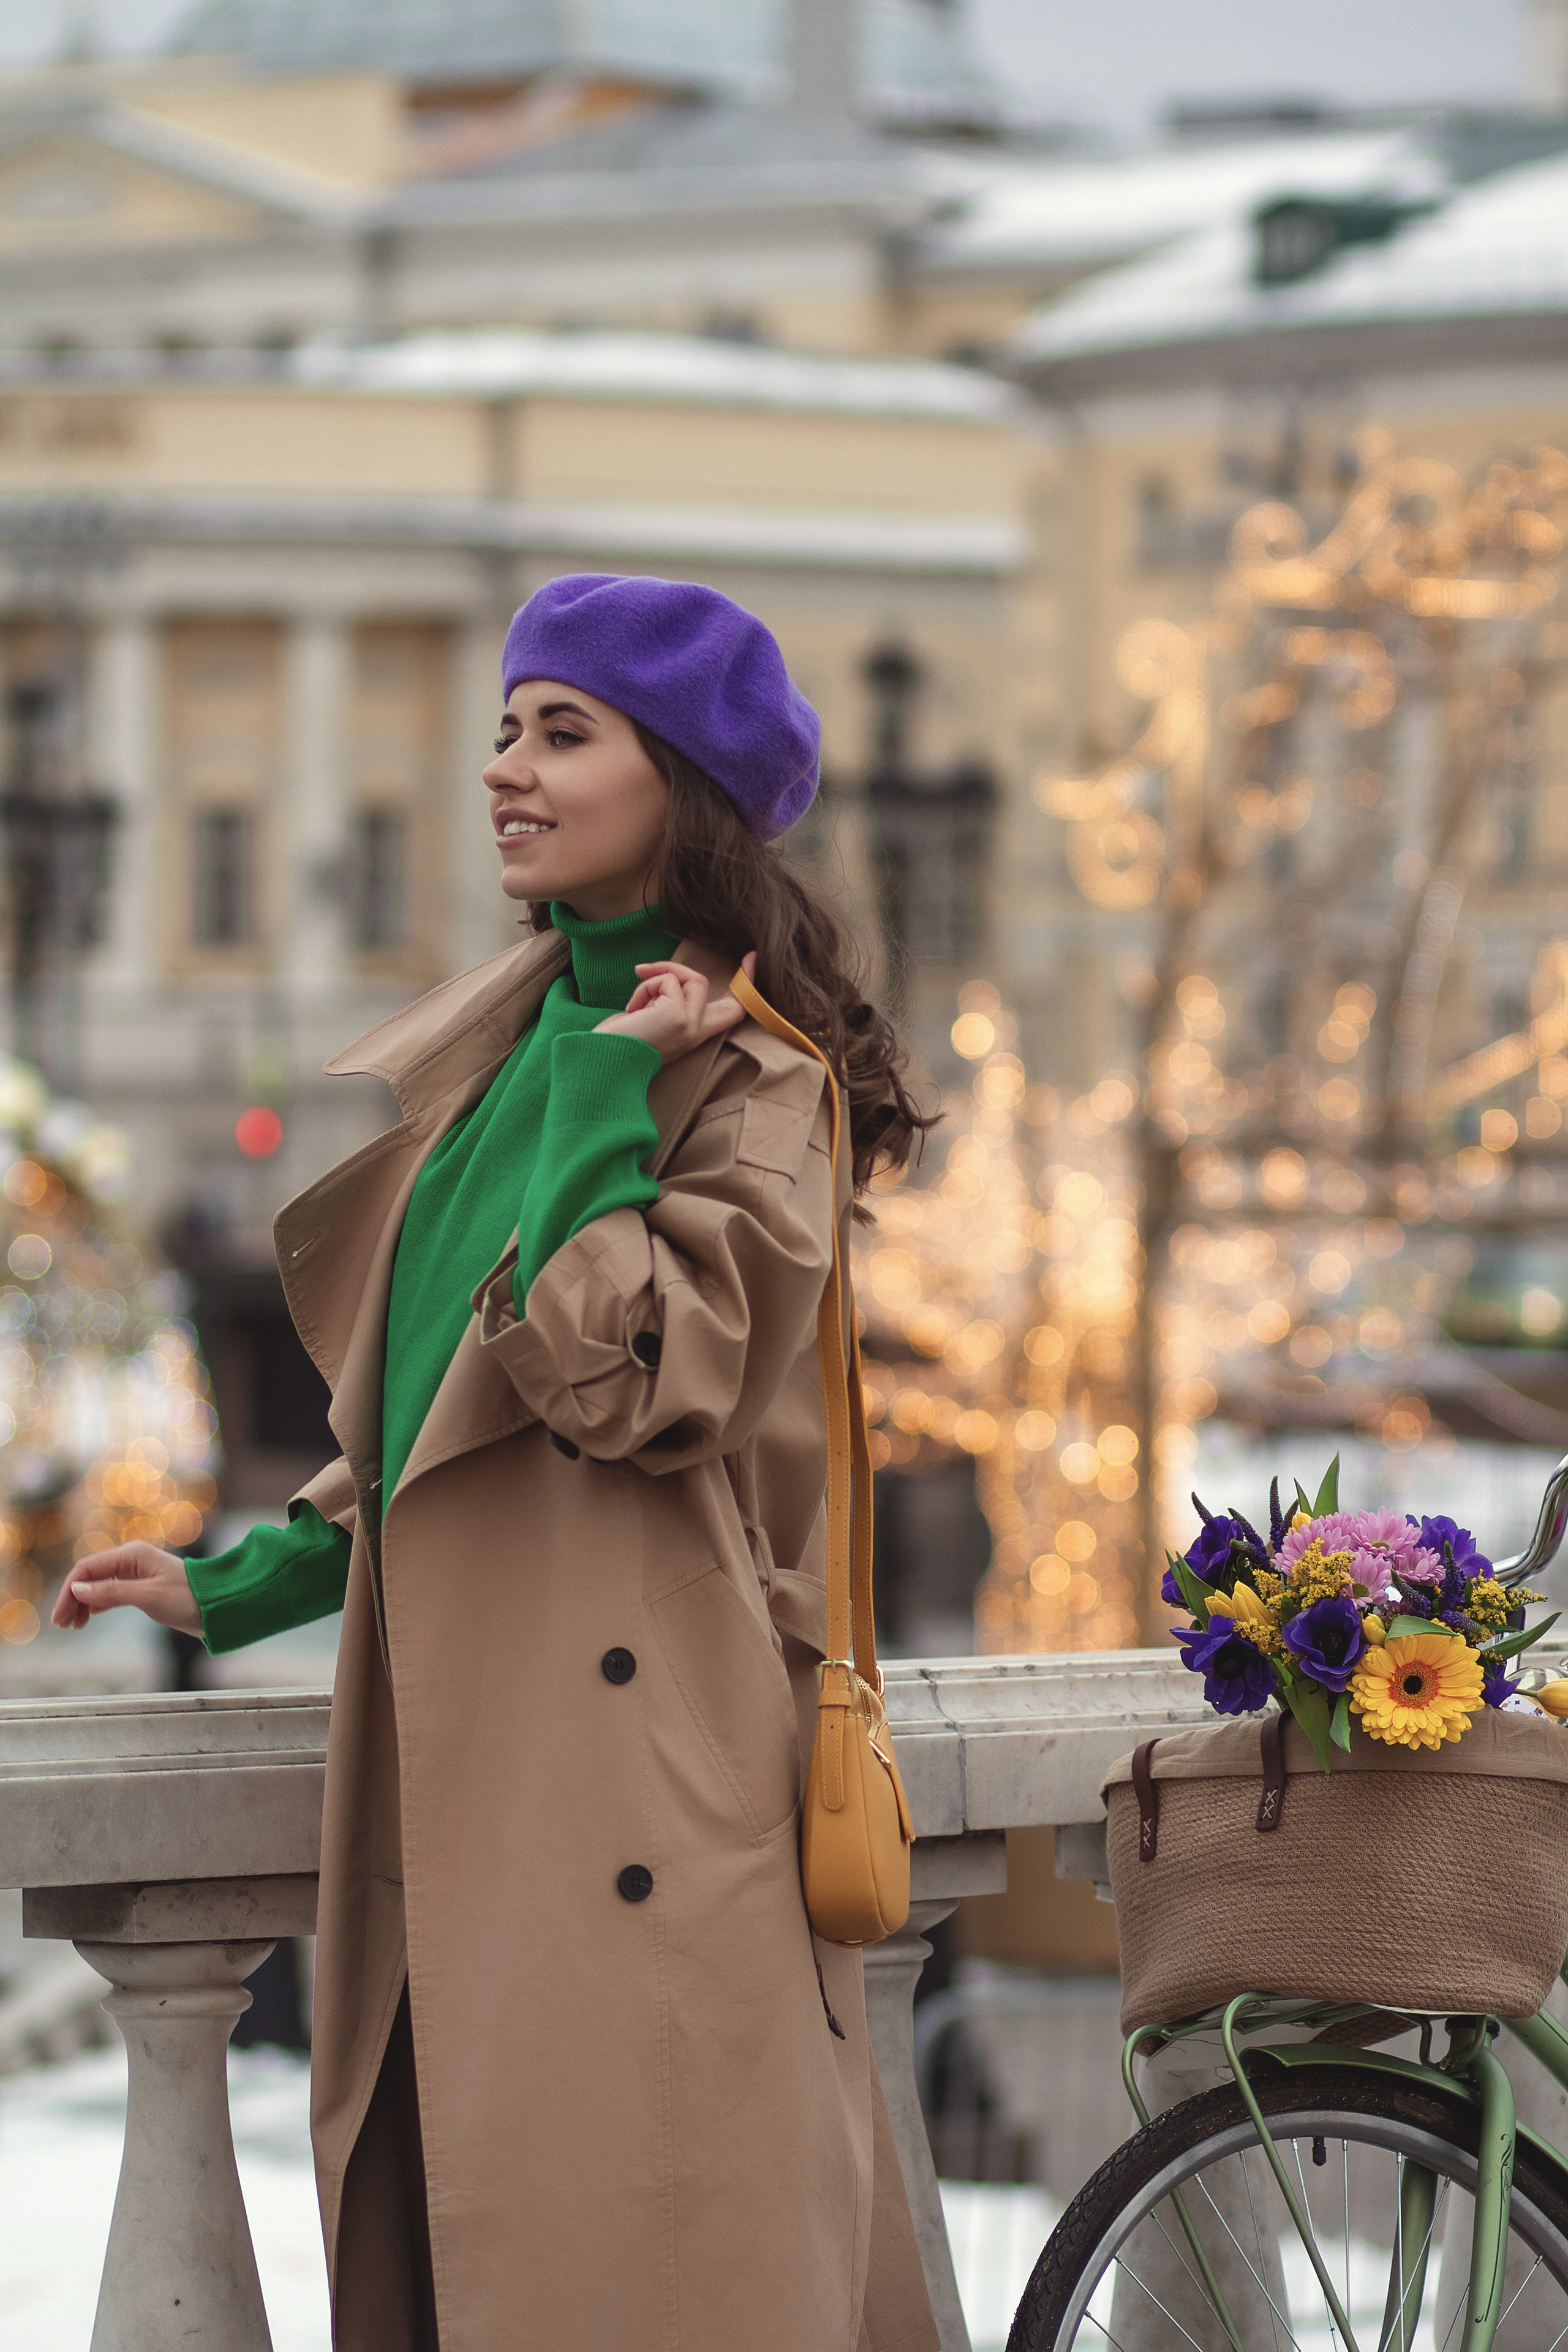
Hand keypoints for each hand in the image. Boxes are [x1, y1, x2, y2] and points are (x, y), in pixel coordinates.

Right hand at [52, 1542, 202, 1637]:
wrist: (218, 1606)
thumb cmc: (188, 1598)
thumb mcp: (148, 1597)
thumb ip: (111, 1592)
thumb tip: (78, 1590)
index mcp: (132, 1554)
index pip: (88, 1568)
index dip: (69, 1592)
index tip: (59, 1617)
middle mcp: (132, 1559)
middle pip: (90, 1576)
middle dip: (73, 1599)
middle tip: (62, 1624)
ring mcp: (137, 1572)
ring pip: (99, 1585)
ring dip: (84, 1603)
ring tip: (73, 1625)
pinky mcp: (142, 1586)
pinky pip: (111, 1592)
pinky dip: (98, 1605)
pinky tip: (88, 1618)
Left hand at [594, 952, 755, 1064]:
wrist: (603, 1064)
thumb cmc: (618, 1045)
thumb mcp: (651, 1021)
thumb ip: (667, 1004)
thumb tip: (669, 979)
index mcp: (692, 1036)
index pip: (730, 1012)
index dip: (745, 987)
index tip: (752, 960)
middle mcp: (697, 1032)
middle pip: (723, 995)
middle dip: (728, 973)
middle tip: (727, 958)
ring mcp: (691, 1024)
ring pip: (689, 978)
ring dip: (659, 977)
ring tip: (636, 1003)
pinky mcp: (678, 1016)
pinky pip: (667, 980)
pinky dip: (645, 986)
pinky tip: (632, 1009)